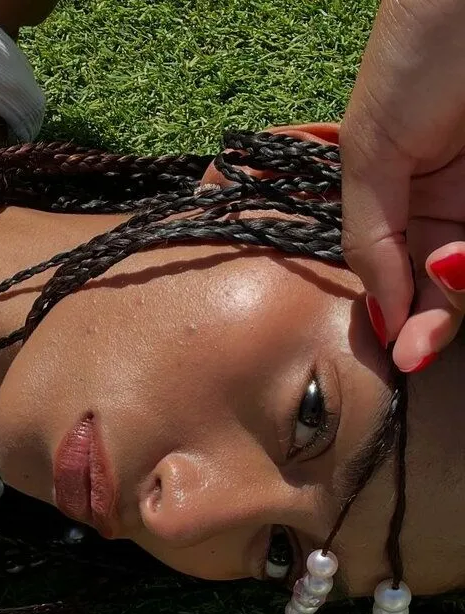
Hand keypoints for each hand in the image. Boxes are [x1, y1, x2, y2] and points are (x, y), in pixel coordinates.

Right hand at [340, 0, 464, 372]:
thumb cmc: (417, 52)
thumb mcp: (372, 150)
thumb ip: (368, 237)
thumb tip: (380, 316)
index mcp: (409, 203)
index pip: (404, 280)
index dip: (404, 321)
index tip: (404, 352)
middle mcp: (457, 206)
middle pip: (449, 287)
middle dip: (438, 319)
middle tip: (422, 343)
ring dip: (464, 292)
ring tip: (455, 266)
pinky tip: (463, 260)